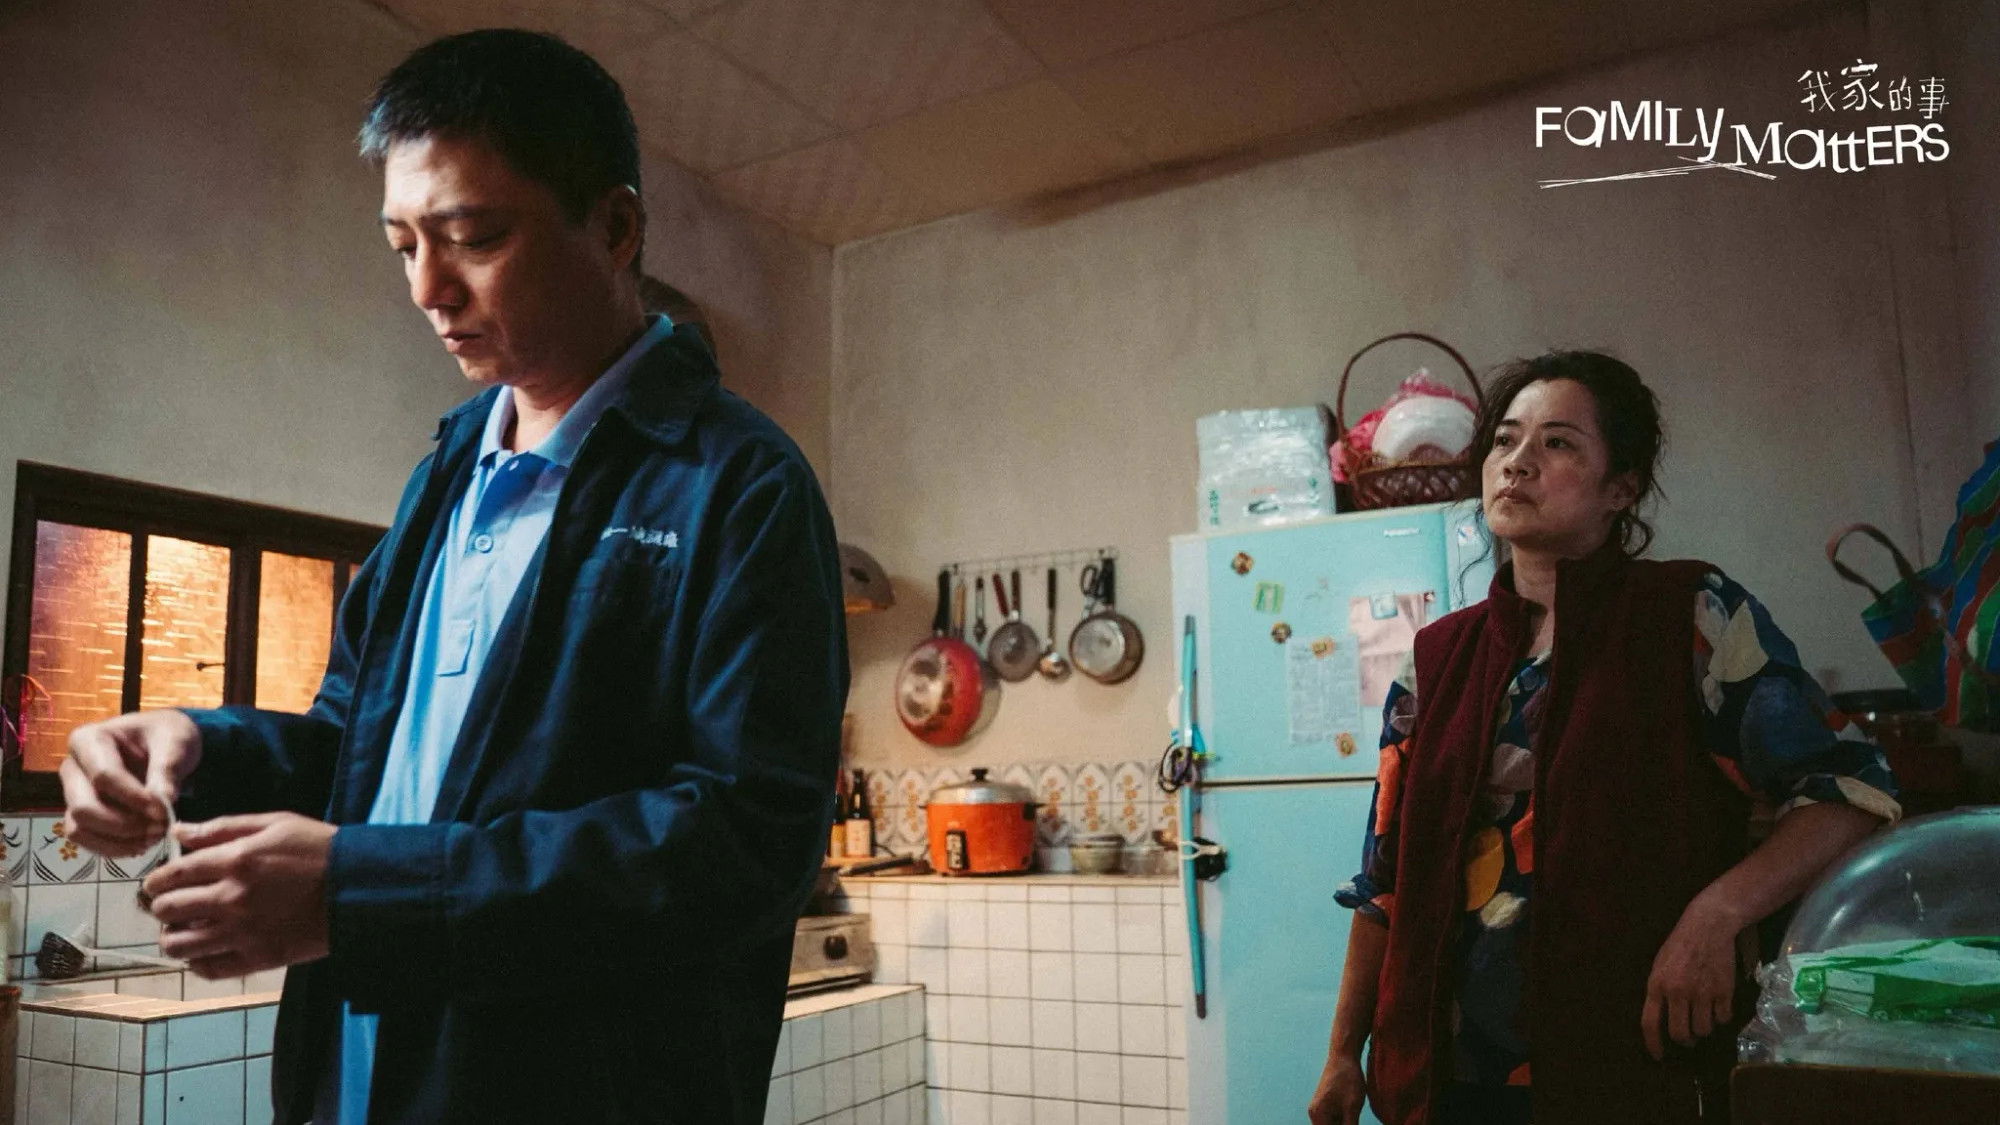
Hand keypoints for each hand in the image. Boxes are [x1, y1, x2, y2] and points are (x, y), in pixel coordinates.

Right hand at [59, 710, 202, 856]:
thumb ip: (167, 770)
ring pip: (80, 828)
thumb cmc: (166, 736)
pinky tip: (142, 844)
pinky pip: (86, 839)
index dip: (133, 798)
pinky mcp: (81, 814)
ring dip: (118, 841)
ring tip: (153, 838)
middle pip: (84, 807)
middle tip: (160, 828)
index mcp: (88, 740)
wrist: (164, 745)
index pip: (104, 776)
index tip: (164, 810)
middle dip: (123, 825)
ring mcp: (73, 793)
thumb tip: (162, 803)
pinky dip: (113, 848)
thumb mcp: (175, 742)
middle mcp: (72, 767)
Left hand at [143, 813, 335, 979]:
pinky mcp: (258, 958)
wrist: (359, 887)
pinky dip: (196, 962)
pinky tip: (204, 951)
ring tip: (182, 931)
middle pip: (168, 910)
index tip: (156, 884)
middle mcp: (232, 899)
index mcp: (235, 861)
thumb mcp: (275, 823)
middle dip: (161, 906)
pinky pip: (208, 969)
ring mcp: (243, 932)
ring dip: (172, 937)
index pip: (172, 874)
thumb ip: (223, 828)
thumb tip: (179, 833)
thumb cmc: (319, 849)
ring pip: (179, 946)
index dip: (156, 880)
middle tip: (170, 905)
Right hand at [1307, 1054, 1365, 1124]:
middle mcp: (1315, 1113)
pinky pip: (1335, 1119)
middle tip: (1355, 1119)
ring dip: (1345, 1124)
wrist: (1343, 1055)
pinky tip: (1354, 1113)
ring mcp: (1320, 1108)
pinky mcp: (1326, 1103)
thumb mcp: (1352, 1107)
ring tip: (1354, 1112)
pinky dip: (1345, 1120)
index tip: (1352, 1123)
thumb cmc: (1348, 1078)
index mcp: (1318, 1116)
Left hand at [1642, 895, 1743, 1060]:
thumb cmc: (1680, 945)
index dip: (1653, 1044)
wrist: (1708, 927)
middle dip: (1685, 1041)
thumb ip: (1659, 991)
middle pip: (1681, 1034)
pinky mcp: (1724, 991)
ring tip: (1703, 1018)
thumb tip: (1660, 1019)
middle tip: (1689, 1039)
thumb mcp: (1659, 965)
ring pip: (1704, 1030)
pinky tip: (1718, 1007)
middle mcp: (1678, 992)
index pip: (1650, 1023)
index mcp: (1657, 985)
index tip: (1658, 1056)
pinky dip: (1721, 1017)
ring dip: (1704, 1029)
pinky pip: (1723, 1018)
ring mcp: (1702, 993)